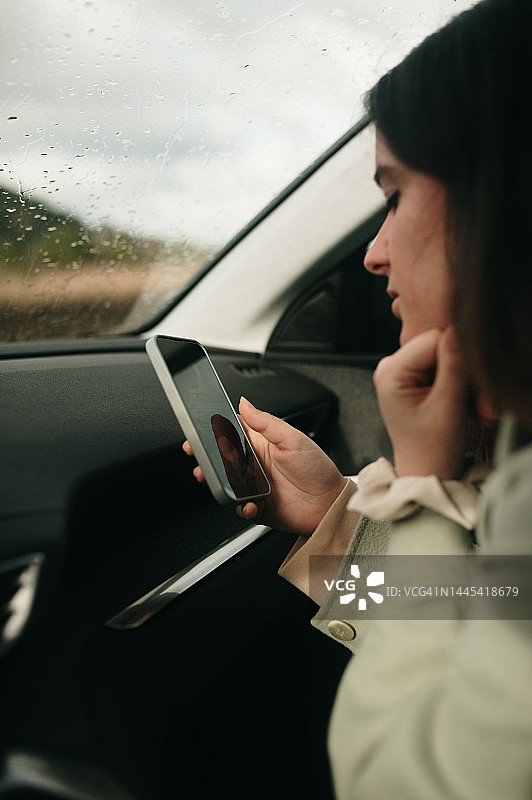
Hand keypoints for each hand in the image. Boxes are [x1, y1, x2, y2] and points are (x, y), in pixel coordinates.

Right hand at [183, 397, 346, 535]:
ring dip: (217, 481)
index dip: (215, 429)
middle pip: (222, 458)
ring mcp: (254, 486)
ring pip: (225, 482)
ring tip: (214, 479)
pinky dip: (241, 506)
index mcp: (262, 443)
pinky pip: (239, 506)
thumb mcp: (293, 439)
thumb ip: (267, 422)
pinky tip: (249, 503)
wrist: (330, 504)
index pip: (232, 431)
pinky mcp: (256, 506)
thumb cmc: (318, 470)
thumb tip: (245, 403)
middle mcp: (255, 464)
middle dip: (207, 456)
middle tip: (197, 453)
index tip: (201, 427)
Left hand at [373, 327, 468, 478]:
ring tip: (467, 405)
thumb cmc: (432, 449)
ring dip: (463, 376)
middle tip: (474, 401)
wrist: (426, 471)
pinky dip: (458, 381)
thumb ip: (454, 367)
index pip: (435, 338)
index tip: (471, 384)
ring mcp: (401, 370)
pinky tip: (460, 401)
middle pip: (439, 343)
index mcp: (391, 372)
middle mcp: (391, 366)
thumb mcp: (448, 407)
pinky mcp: (414, 375)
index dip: (460, 356)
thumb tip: (460, 331)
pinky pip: (443, 364)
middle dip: (462, 368)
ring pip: (445, 353)